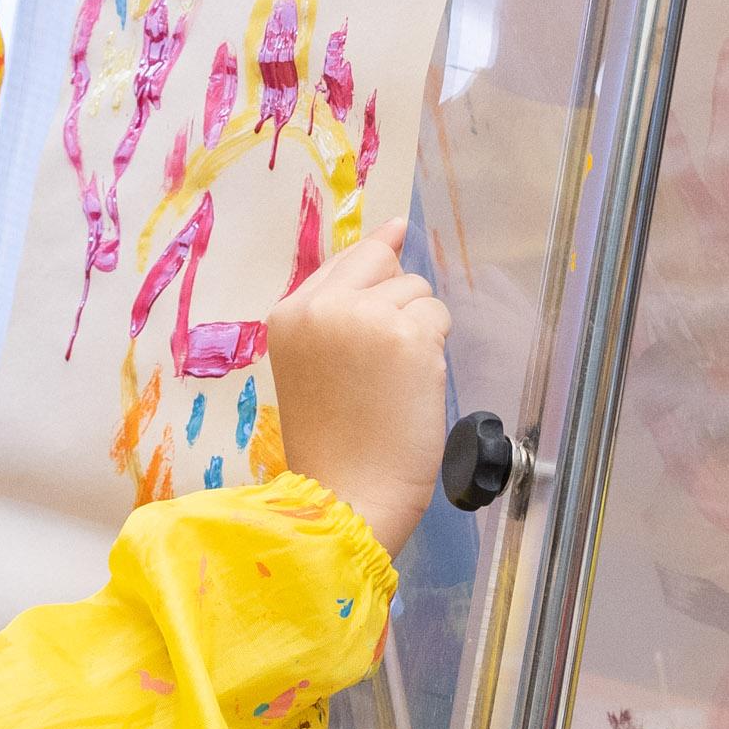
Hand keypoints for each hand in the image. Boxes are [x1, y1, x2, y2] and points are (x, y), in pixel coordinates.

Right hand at [266, 221, 453, 553]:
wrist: (346, 494)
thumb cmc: (333, 442)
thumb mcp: (312, 364)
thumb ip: (339, 309)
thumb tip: (393, 234)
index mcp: (290, 315)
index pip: (345, 259)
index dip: (376, 257)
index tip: (396, 236)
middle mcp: (323, 307)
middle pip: (382, 262)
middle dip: (398, 299)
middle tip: (386, 358)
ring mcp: (366, 318)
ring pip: (417, 291)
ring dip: (419, 329)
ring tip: (393, 382)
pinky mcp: (408, 338)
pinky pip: (438, 318)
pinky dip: (435, 350)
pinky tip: (412, 388)